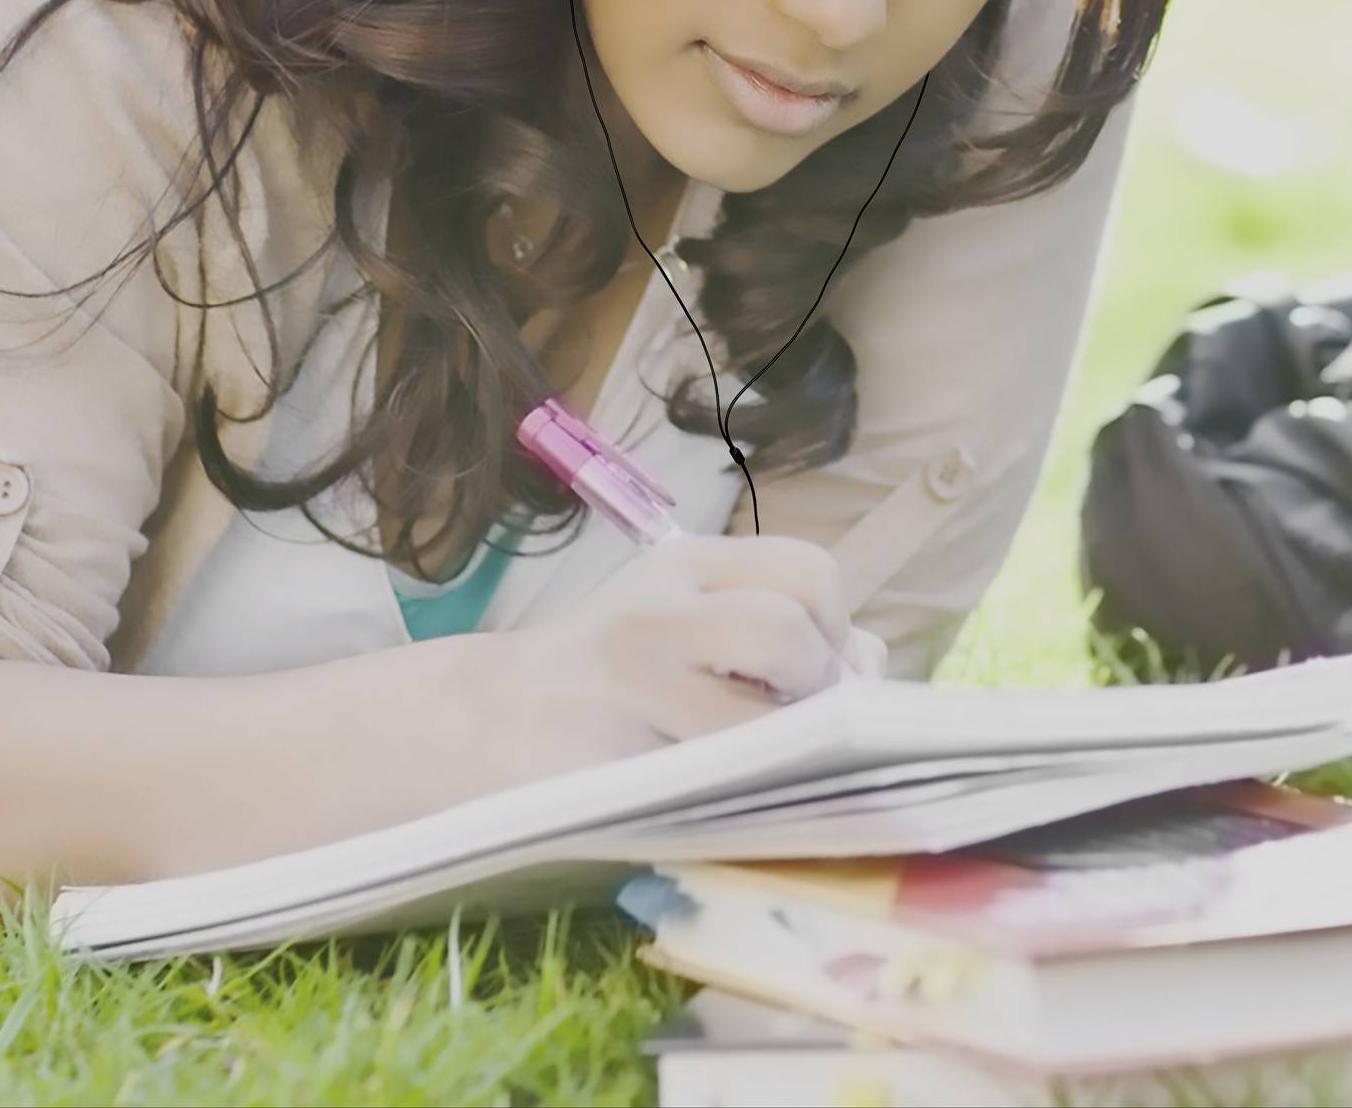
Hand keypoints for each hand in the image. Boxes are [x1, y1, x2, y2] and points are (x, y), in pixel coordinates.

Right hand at [472, 532, 888, 772]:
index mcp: (687, 563)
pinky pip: (718, 768)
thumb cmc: (607, 685)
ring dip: (789, 738)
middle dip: (822, 682)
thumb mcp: (687, 628)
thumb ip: (779, 632)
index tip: (818, 672)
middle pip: (791, 624)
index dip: (837, 627)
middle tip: (800, 720)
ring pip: (757, 706)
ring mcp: (632, 675)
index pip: (809, 572)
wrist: (479, 724)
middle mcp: (660, 604)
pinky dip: (750, 781)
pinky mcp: (612, 745)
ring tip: (766, 756)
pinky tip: (734, 788)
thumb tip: (872, 663)